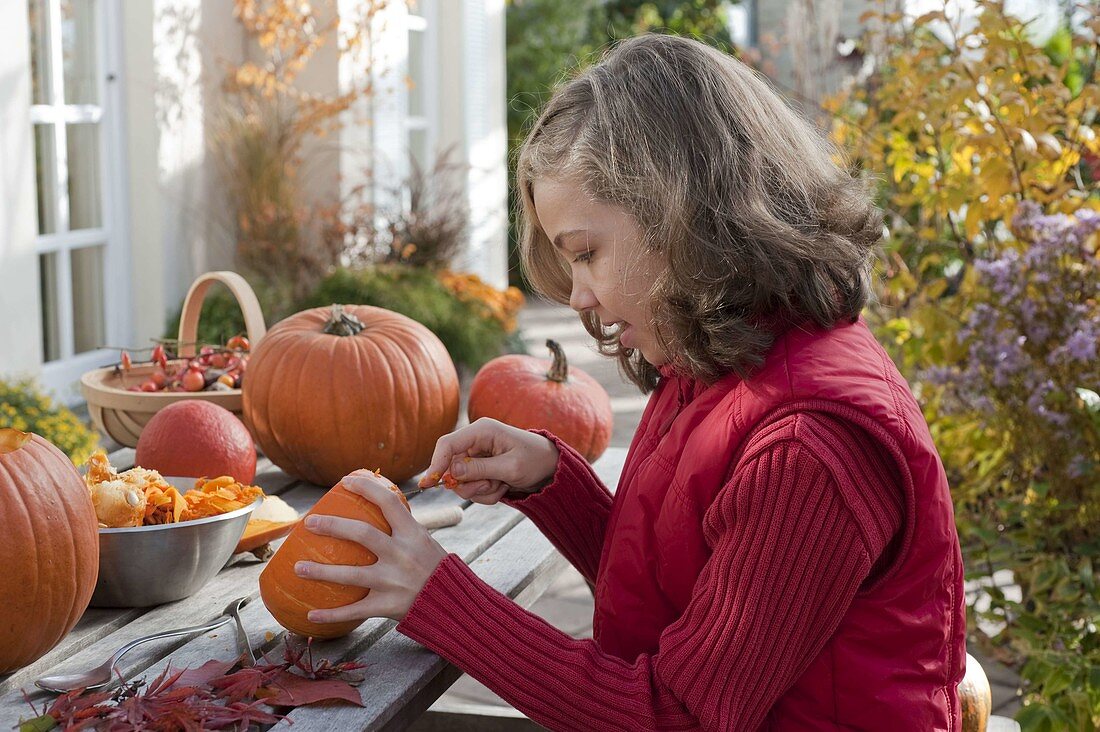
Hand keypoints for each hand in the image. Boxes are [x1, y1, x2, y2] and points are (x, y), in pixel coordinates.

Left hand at [294, 470, 447, 621]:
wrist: (454, 603)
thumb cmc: (436, 568)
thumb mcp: (425, 541)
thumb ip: (402, 527)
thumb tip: (378, 504)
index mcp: (413, 534)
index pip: (388, 502)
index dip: (366, 487)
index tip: (345, 481)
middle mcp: (402, 555)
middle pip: (362, 534)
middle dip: (332, 526)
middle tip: (309, 523)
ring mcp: (394, 581)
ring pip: (350, 576)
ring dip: (321, 572)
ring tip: (298, 568)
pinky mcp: (388, 605)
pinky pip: (354, 611)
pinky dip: (331, 614)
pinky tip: (310, 614)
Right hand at [418, 418, 559, 503]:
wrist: (550, 468)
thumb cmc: (535, 460)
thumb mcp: (510, 467)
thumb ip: (480, 469)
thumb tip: (451, 472)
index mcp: (482, 431)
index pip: (447, 444)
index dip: (435, 463)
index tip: (429, 484)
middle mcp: (475, 441)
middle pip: (451, 468)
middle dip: (470, 484)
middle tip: (492, 485)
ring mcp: (476, 456)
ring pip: (461, 482)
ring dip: (481, 490)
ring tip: (502, 484)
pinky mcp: (479, 470)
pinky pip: (472, 488)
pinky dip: (486, 493)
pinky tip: (503, 486)